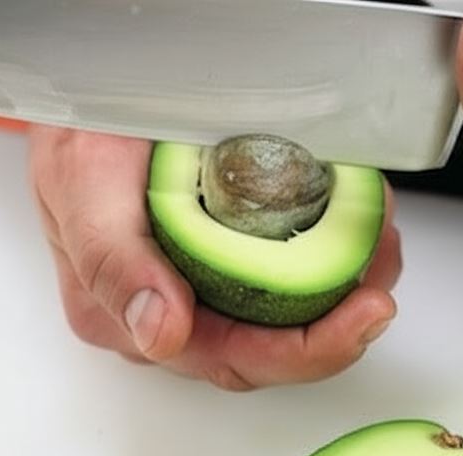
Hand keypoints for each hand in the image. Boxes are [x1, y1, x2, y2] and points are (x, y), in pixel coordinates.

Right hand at [28, 126, 400, 389]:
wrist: (90, 89)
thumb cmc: (81, 134)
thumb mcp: (82, 182)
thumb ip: (112, 260)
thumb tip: (161, 333)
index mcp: (134, 318)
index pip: (235, 360)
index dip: (308, 352)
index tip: (363, 317)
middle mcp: (176, 314)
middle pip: (273, 348)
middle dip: (340, 324)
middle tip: (381, 283)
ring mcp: (209, 285)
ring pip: (292, 312)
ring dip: (345, 284)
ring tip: (379, 244)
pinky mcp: (237, 252)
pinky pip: (295, 268)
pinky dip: (335, 249)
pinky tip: (358, 223)